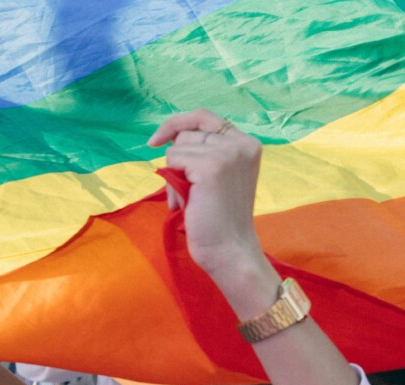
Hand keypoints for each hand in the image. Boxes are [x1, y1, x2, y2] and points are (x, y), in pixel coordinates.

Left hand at [146, 109, 264, 281]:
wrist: (230, 249)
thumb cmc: (220, 217)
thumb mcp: (221, 175)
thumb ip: (207, 151)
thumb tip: (168, 136)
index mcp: (248, 144)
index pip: (205, 116)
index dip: (178, 124)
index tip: (156, 140)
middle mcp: (242, 144)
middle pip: (187, 133)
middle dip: (177, 160)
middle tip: (186, 192)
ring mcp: (228, 154)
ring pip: (177, 147)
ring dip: (174, 174)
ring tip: (189, 199)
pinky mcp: (212, 166)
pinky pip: (173, 160)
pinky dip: (172, 183)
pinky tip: (187, 202)